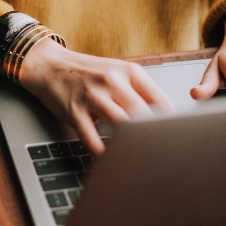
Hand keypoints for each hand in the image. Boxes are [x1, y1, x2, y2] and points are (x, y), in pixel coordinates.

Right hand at [19, 39, 174, 155]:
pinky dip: (101, 152)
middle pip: (143, 115)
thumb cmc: (88, 72)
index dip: (170, 122)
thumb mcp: (117, 72)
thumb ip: (138, 90)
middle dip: (153, 136)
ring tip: (138, 159)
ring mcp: (93, 96)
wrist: (51, 66)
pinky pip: (91, 138)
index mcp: (129, 71)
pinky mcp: (74, 111)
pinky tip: (108, 159)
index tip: (174, 137)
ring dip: (130, 145)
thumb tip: (163, 116)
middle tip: (160, 153)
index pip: (159, 100)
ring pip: (121, 125)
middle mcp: (112, 81)